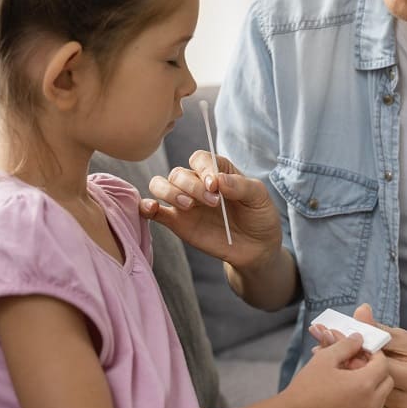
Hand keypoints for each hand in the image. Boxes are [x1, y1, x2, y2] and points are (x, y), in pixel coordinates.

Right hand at [140, 150, 282, 270]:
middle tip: (213, 203)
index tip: (215, 186)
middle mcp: (196, 183)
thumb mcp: (259, 198)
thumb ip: (241, 186)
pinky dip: (146, 206)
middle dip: (192, 186)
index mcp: (217, 170)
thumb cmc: (259, 217)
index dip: (204, 169)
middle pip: (178, 173)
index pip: (200, 158)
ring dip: (169, 192)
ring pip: (160, 184)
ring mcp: (184, 202)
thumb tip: (218, 180)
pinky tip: (153, 208)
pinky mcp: (176, 222)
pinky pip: (153, 211)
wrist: (256, 249)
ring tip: (188, 206)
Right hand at [282, 334, 391, 407]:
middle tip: (358, 365)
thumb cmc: (307, 386)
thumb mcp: (325, 358)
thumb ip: (346, 345)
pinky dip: (364, 403)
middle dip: (377, 371)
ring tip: (350, 381)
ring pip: (380, 398)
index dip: (375, 354)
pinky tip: (345, 397)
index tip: (362, 351)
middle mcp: (370, 404)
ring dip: (372, 387)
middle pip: (387, 382)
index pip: (383, 364)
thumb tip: (359, 338)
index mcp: (364, 384)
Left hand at [311, 304, 406, 407]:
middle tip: (318, 345)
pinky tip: (332, 373)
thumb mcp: (399, 336)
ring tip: (320, 356)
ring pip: (363, 393)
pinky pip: (364, 402)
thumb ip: (377, 328)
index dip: (356, 351)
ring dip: (341, 375)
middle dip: (343, 362)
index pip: (380, 365)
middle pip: (368, 381)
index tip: (332, 335)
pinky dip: (348, 387)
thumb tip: (361, 311)